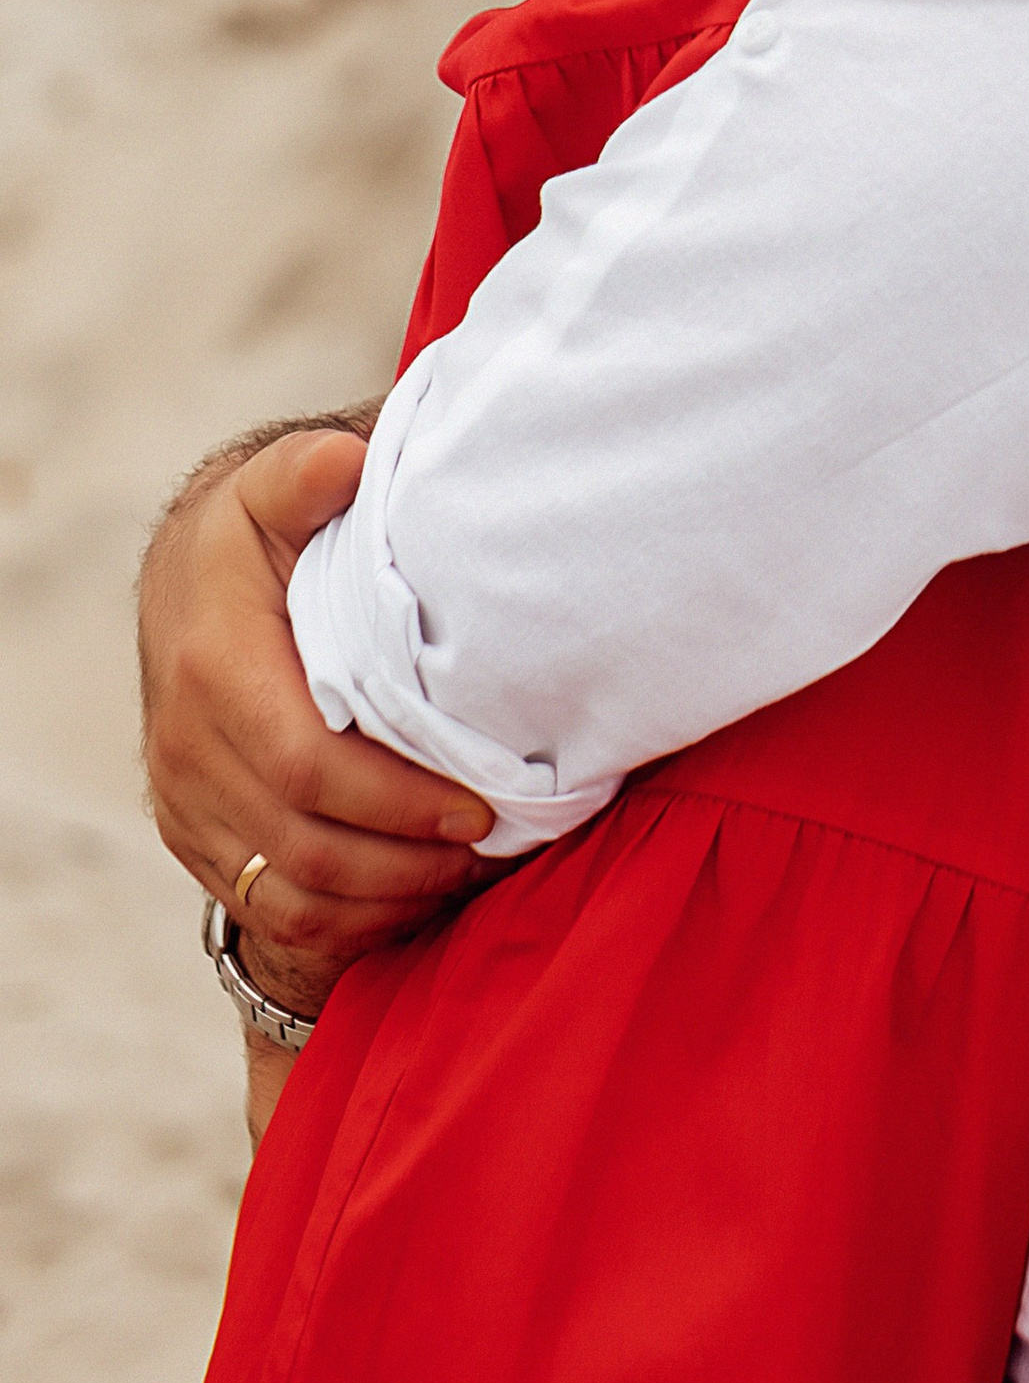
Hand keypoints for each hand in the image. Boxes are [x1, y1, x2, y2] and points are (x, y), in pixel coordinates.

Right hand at [141, 426, 492, 999]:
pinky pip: (268, 910)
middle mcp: (188, 747)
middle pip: (305, 846)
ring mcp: (185, 800)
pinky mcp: (195, 835)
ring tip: (466, 868)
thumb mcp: (275, 488)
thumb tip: (342, 462)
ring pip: (290, 894)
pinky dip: (348, 920)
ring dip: (387, 898)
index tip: (481, 801)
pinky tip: (412, 890)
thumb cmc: (255, 535)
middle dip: (409, 859)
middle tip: (492, 840)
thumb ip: (306, 475)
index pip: (308, 768)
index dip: (399, 802)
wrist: (183, 581)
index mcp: (213, 668)